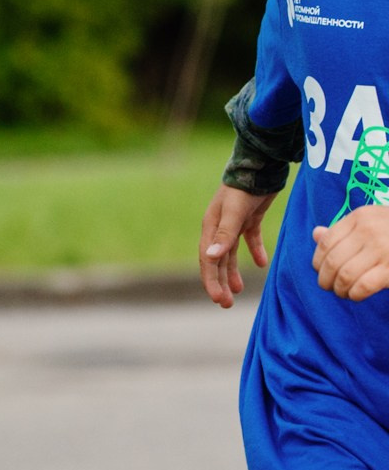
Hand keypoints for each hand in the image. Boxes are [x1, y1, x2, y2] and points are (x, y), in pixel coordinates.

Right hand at [200, 185, 274, 307]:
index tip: (217, 299)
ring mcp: (233, 223)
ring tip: (238, 291)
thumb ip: (224, 235)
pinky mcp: (249, 218)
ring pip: (230, 254)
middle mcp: (218, 228)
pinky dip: (254, 252)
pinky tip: (261, 264)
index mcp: (210, 228)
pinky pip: (249, 240)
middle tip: (225, 304)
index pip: (208, 260)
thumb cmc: (244, 188)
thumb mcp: (234, 212)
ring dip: (233, 272)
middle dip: (220, 282)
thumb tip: (210, 258)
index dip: (211, 281)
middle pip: (216, 261)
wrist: (261, 165)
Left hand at [312, 206, 388, 300]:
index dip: (318, 261)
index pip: (326, 242)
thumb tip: (316, 234)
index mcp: (361, 217)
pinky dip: (355, 294)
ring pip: (345, 276)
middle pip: (333, 261)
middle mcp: (370, 230)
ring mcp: (383, 249)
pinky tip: (356, 295)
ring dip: (339, 289)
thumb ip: (345, 230)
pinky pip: (363, 286)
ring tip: (343, 292)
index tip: (320, 270)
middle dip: (326, 279)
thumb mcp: (371, 222)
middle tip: (330, 286)